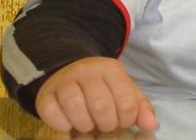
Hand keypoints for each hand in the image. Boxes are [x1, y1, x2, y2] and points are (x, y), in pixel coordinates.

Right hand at [36, 57, 156, 132]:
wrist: (70, 71)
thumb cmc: (103, 87)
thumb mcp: (124, 91)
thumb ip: (140, 107)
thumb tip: (150, 125)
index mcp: (111, 69)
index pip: (126, 99)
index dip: (127, 118)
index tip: (123, 121)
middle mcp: (87, 71)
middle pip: (100, 104)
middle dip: (107, 123)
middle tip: (106, 126)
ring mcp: (64, 81)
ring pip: (75, 107)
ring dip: (85, 124)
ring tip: (89, 126)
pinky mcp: (45, 94)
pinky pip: (51, 112)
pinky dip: (62, 124)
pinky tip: (69, 125)